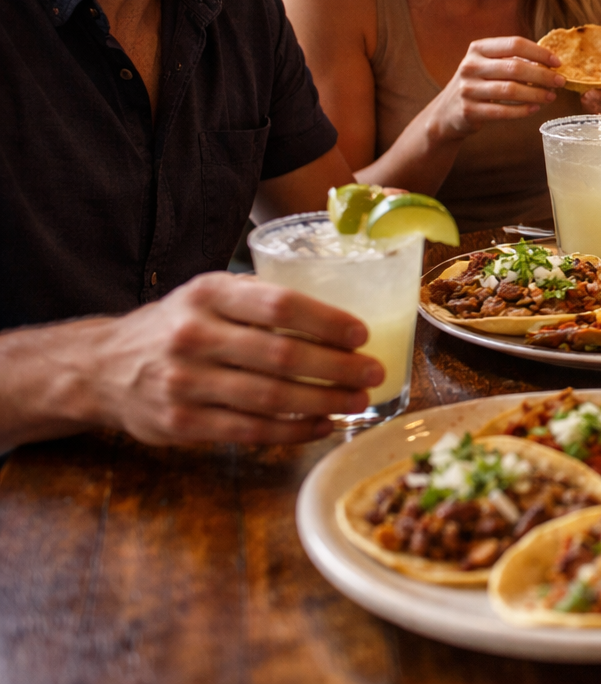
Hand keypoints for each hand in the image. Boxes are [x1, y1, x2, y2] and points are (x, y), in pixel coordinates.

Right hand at [76, 273, 383, 445]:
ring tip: (358, 401)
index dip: (327, 321)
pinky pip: (250, 430)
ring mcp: (184, 382)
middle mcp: (194, 335)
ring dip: (323, 402)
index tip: (362, 333)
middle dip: (337, 367)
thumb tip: (339, 315)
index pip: (280, 304)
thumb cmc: (177, 325)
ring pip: (270, 398)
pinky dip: (294, 431)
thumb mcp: (209, 294)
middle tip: (373, 372)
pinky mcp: (181, 423)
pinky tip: (323, 424)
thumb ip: (260, 300)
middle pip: (281, 355)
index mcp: (209, 294)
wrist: (103, 367)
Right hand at [426, 37, 564, 140]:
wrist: (447, 113)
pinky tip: (535, 109)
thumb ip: (512, 61)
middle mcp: (471, 66)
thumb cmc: (477, 85)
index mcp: (478, 49)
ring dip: (536, 94)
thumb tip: (549, 63)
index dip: (539, 52)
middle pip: (515, 67)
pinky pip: (502, 112)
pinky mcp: (469, 111)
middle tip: (560, 82)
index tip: (557, 62)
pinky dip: (522, 111)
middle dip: (542, 75)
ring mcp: (467, 89)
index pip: (514, 44)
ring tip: (551, 97)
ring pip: (510, 90)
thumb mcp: (488, 66)